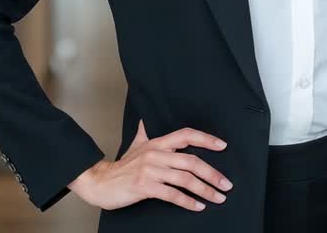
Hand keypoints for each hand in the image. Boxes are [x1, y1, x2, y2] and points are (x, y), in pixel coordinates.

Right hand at [67, 120, 233, 211]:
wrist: (99, 182)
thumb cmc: (121, 167)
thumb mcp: (136, 145)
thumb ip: (146, 132)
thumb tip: (148, 119)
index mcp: (157, 143)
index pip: (186, 135)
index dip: (206, 139)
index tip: (223, 146)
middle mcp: (156, 154)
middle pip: (191, 161)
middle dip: (213, 173)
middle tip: (226, 184)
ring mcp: (150, 170)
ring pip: (185, 179)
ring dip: (205, 190)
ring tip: (218, 198)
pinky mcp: (145, 187)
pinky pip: (172, 194)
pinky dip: (188, 202)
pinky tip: (198, 206)